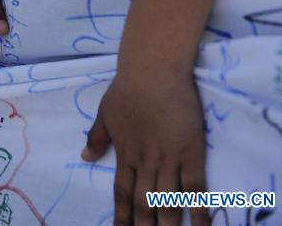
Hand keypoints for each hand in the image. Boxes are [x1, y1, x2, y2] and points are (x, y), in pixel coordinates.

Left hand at [82, 72, 207, 225]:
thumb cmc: (127, 89)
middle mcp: (145, 162)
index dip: (122, 216)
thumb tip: (84, 157)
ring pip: (168, 201)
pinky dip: (197, 210)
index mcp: (124, 154)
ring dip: (168, 225)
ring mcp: (168, 159)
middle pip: (144, 204)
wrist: (152, 71)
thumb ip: (97, 138)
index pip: (121, 193)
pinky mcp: (190, 152)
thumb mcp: (105, 113)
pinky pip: (195, 188)